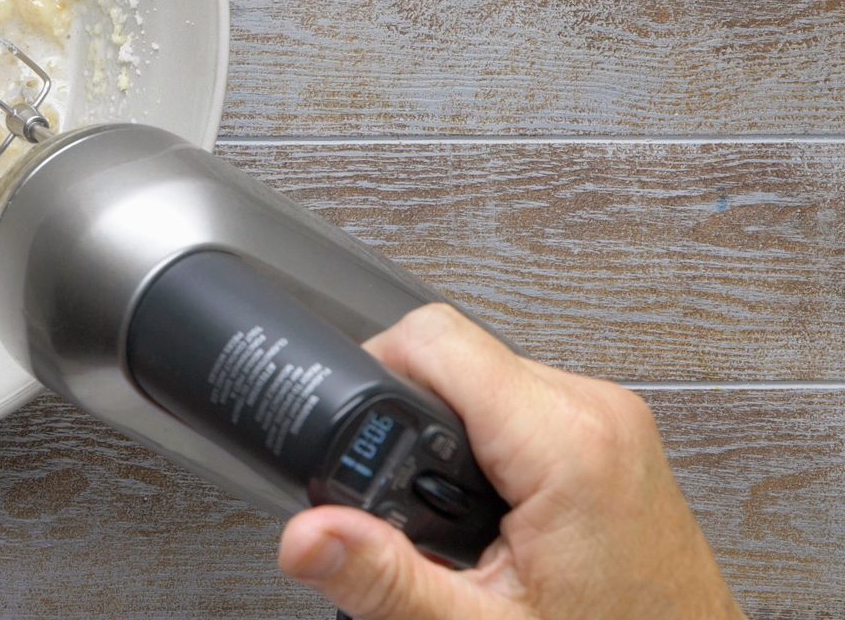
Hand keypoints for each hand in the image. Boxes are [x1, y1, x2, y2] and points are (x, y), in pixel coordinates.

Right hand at [278, 304, 744, 619]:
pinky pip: (519, 400)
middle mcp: (597, 412)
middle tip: (404, 503)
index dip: (374, 374)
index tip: (353, 437)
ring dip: (445, 434)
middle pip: (453, 355)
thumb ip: (384, 578)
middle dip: (407, 422)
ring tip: (450, 517)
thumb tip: (305, 536)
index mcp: (566, 443)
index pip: (434, 338)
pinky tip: (485, 509)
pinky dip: (484, 442)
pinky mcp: (612, 432)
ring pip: (484, 374)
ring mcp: (610, 418)